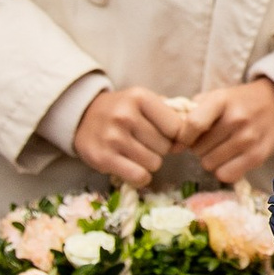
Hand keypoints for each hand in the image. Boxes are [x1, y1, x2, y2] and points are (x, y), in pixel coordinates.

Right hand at [72, 86, 190, 186]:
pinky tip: (133, 167)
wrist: (82, 117)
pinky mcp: (104, 159)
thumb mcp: (143, 101)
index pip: (177, 126)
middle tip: (146, 143)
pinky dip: (140, 177)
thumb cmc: (122, 110)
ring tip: (136, 152)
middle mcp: (125, 116)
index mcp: (140, 97)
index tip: (168, 136)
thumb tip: (192, 137)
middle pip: (166, 147)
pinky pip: (139, 177)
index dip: (177, 136)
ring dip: (150, 162)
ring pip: (154, 163)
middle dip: (161, 149)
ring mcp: (113, 138)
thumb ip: (169, 114)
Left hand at [176, 78, 273, 181]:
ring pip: (210, 164)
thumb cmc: (241, 101)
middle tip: (208, 142)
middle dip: (198, 148)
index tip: (181, 141)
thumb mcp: (217, 96)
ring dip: (210, 160)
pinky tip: (229, 160)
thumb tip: (170, 141)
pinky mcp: (258, 156)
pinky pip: (226, 175)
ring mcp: (248, 138)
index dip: (181, 138)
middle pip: (198, 149)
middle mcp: (236, 119)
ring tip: (220, 150)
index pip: (192, 125)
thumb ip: (193, 112)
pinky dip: (223, 171)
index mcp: (221, 100)